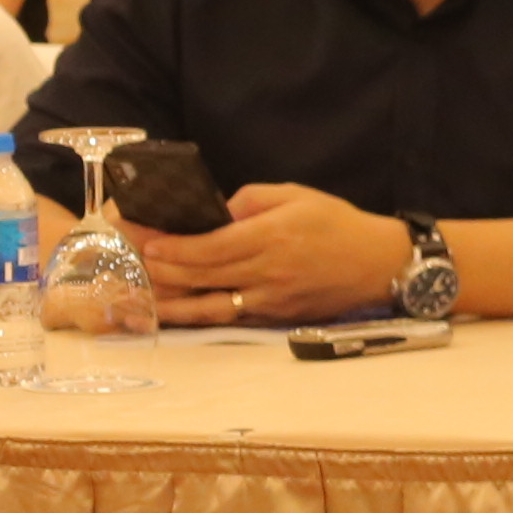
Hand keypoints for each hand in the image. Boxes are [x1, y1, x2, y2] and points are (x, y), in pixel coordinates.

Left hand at [137, 184, 411, 326]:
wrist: (381, 263)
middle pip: (202, 276)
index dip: (173, 247)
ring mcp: (273, 298)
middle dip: (162, 269)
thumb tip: (213, 210)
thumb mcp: (296, 196)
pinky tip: (177, 312)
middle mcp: (269, 271)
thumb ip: (251, 200)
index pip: (209, 246)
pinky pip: (231, 317)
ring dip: (173, 301)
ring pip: (210, 305)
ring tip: (143, 294)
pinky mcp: (278, 316)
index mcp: (273, 236)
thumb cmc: (339, 224)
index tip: (146, 242)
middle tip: (131, 263)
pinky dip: (199, 316)